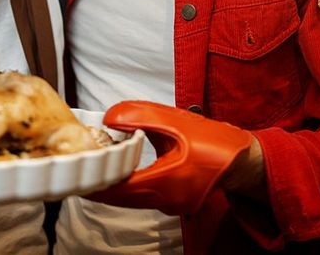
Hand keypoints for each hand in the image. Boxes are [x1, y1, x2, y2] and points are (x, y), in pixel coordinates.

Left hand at [86, 101, 253, 214]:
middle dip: (99, 179)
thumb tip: (111, 117)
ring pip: (129, 196)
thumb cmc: (217, 143)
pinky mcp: (173, 198)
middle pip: (119, 195)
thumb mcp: (177, 121)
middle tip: (82, 160)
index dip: (92, 180)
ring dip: (114, 179)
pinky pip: (142, 193)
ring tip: (99, 158)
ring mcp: (168, 203)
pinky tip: (124, 162)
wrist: (244, 161)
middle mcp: (163, 200)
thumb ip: (142, 116)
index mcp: (163, 184)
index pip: (115, 189)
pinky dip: (129, 180)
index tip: (75, 169)